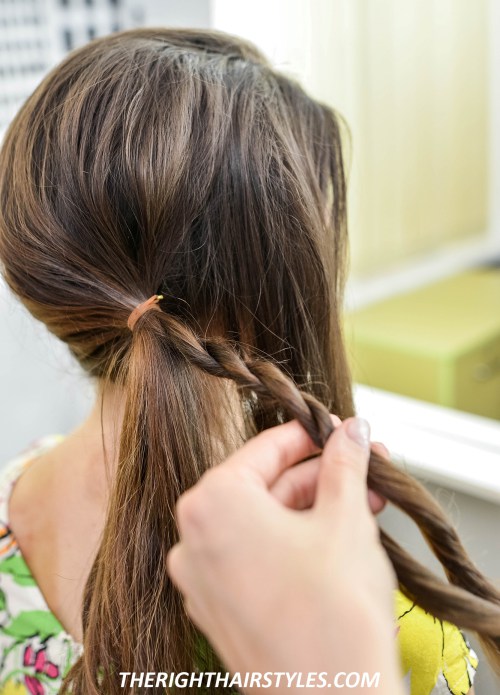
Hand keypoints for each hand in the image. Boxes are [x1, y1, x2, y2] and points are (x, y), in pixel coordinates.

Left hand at [167, 417, 402, 693]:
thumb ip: (345, 464)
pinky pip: (255, 558)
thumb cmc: (333, 618)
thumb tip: (351, 433)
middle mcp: (192, 539)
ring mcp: (201, 580)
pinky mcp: (219, 611)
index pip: (264, 448)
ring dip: (313, 510)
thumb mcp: (346, 519)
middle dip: (320, 478)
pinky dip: (292, 544)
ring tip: (363, 505)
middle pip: (264, 487)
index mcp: (212, 504)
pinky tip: (336, 540)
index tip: (338, 432)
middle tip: (363, 468)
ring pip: (262, 524)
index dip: (310, 436)